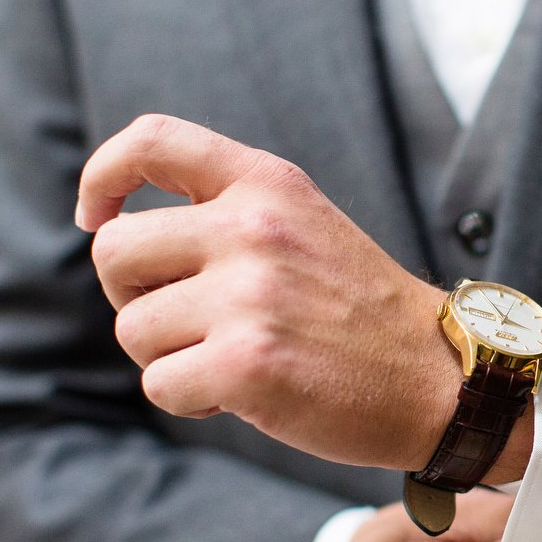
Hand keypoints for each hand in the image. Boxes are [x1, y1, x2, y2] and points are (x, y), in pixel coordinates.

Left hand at [75, 114, 463, 470]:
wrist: (444, 381)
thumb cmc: (365, 314)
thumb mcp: (307, 226)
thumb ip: (231, 213)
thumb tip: (116, 230)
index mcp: (268, 184)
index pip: (152, 140)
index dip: (103, 176)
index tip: (97, 216)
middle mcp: (254, 228)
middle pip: (115, 251)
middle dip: (132, 295)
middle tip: (184, 321)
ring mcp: (249, 296)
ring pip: (133, 329)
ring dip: (167, 358)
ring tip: (231, 361)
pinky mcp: (246, 364)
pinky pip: (160, 385)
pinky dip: (191, 401)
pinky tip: (244, 396)